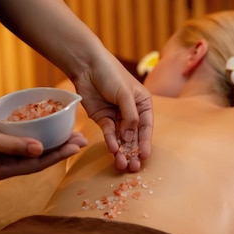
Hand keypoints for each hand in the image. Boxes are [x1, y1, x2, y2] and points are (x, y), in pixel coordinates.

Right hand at [0, 110, 87, 180]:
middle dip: (62, 149)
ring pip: (35, 149)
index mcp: (3, 170)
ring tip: (72, 133)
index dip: (59, 155)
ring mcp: (4, 155)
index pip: (38, 164)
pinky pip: (26, 140)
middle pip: (40, 158)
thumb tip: (40, 150)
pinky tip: (50, 127)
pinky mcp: (3, 143)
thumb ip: (14, 145)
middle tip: (82, 138)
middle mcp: (7, 165)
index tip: (76, 145)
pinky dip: (39, 134)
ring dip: (54, 141)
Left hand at [71, 56, 152, 171]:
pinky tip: (113, 150)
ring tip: (122, 165)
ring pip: (121, 138)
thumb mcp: (125, 94)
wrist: (87, 66)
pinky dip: (110, 141)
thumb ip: (130, 116)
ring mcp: (116, 116)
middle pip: (134, 135)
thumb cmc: (111, 74)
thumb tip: (129, 137)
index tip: (144, 156)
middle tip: (133, 168)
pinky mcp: (102, 118)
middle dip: (134, 151)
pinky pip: (108, 133)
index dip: (145, 142)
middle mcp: (131, 112)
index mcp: (143, 104)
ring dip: (122, 151)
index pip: (146, 126)